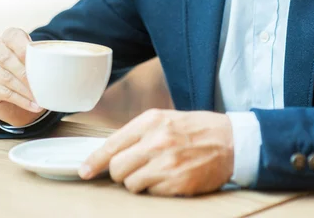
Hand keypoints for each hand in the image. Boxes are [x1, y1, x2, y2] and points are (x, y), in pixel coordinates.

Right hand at [0, 28, 43, 124]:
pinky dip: (20, 100)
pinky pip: (2, 93)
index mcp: (8, 36)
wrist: (12, 73)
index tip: (37, 59)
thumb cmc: (29, 60)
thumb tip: (67, 62)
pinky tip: (33, 105)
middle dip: (25, 74)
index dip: (24, 48)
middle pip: (6, 60)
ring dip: (24, 91)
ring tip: (40, 99)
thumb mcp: (35, 52)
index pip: (13, 37)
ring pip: (5, 79)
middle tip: (41, 85)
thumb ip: (44, 53)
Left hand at [79, 109, 233, 195]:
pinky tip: (169, 177)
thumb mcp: (165, 119)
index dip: (94, 161)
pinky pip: (151, 193)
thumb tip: (111, 152)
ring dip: (138, 182)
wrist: (229, 141)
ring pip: (131, 184)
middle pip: (117, 168)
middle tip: (135, 167)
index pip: (112, 144)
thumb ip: (138, 132)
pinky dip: (155, 189)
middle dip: (121, 172)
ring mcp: (166, 163)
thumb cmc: (194, 128)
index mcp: (151, 121)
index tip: (84, 171)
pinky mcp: (177, 182)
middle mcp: (156, 141)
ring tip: (156, 171)